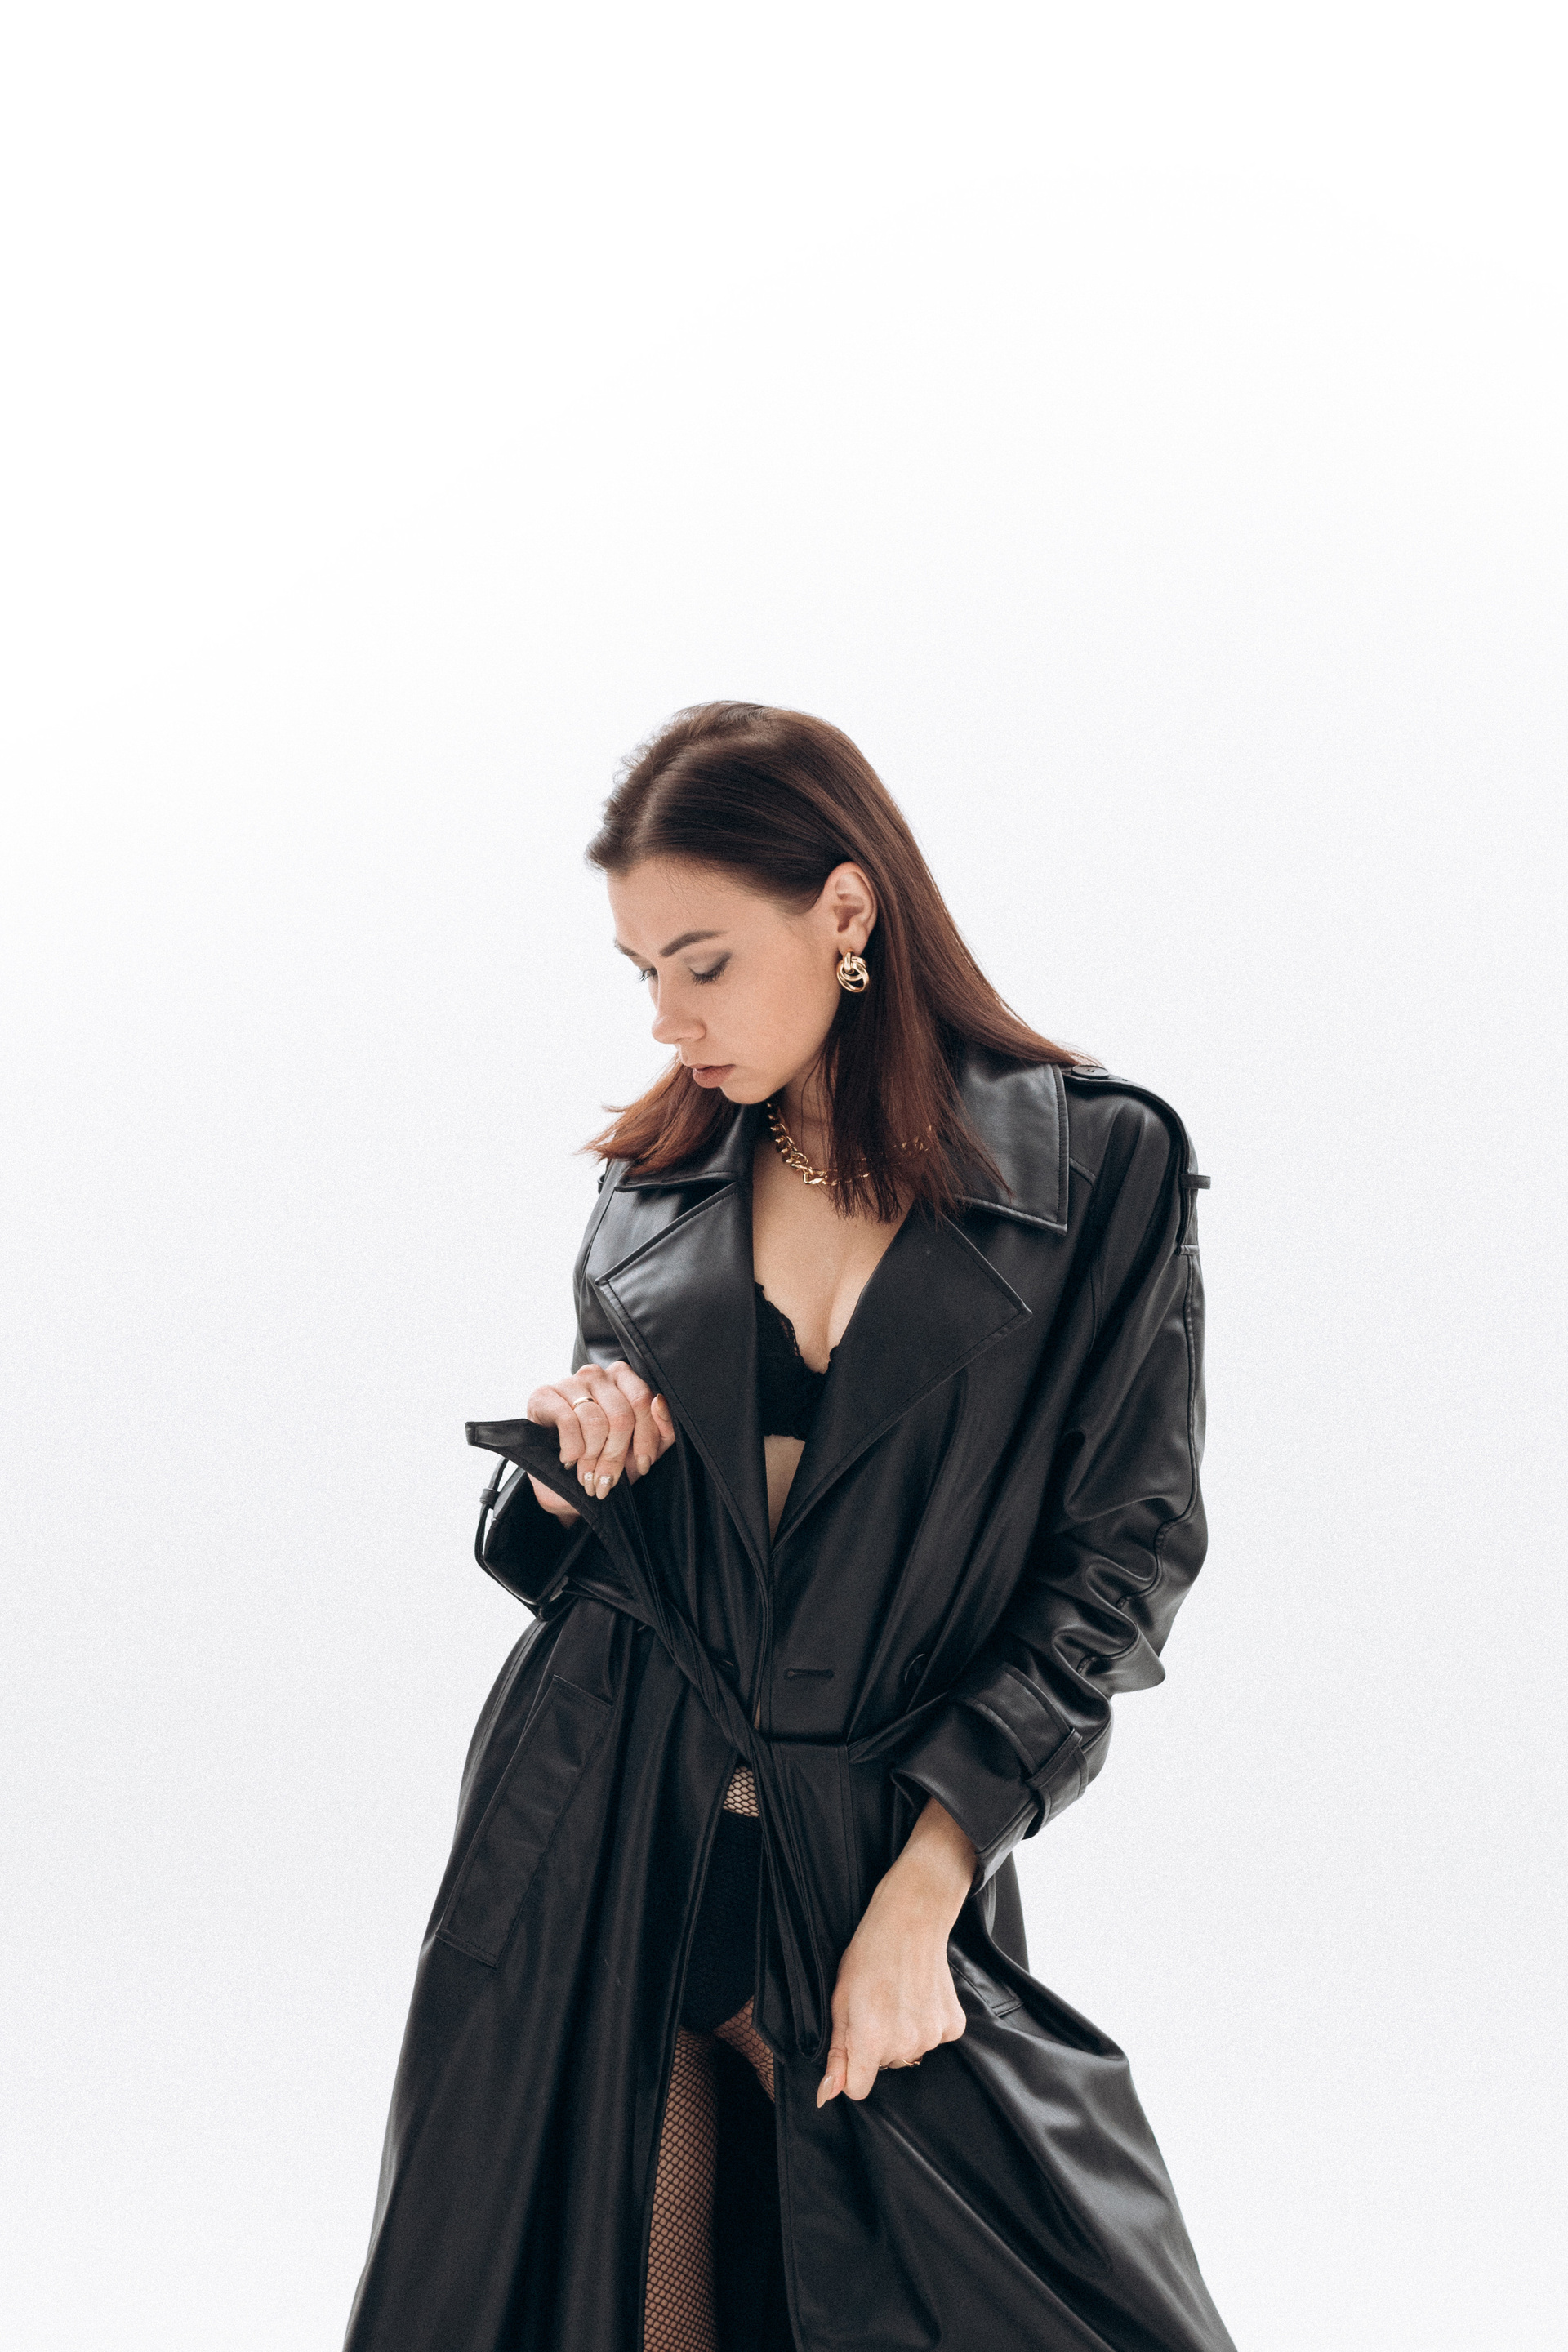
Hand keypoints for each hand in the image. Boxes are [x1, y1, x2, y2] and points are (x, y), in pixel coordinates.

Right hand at [524, 1361, 675, 1520]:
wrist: (563, 1481)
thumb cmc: (605, 1459)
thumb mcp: (641, 1450)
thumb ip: (661, 1429)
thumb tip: (659, 1402)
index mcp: (624, 1379)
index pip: (643, 1401)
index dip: (645, 1439)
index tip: (642, 1466)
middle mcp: (597, 1374)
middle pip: (620, 1416)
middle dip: (615, 1457)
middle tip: (607, 1481)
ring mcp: (569, 1381)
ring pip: (595, 1421)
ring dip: (592, 1458)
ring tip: (587, 1475)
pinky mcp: (544, 1395)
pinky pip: (568, 1421)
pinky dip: (572, 1448)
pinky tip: (569, 1459)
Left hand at [816, 1796, 975, 2104]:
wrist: (910, 1920)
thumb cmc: (868, 1956)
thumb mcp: (839, 2001)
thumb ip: (837, 2053)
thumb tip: (825, 2096)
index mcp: (871, 2040)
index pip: (858, 2089)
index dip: (850, 2069)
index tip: (853, 2043)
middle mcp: (905, 2045)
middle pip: (884, 2066)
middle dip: (876, 2043)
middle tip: (876, 2004)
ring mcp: (932, 2036)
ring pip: (909, 2052)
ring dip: (901, 2032)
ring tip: (897, 1995)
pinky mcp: (953, 2026)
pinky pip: (933, 2039)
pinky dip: (925, 2023)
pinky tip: (919, 1995)